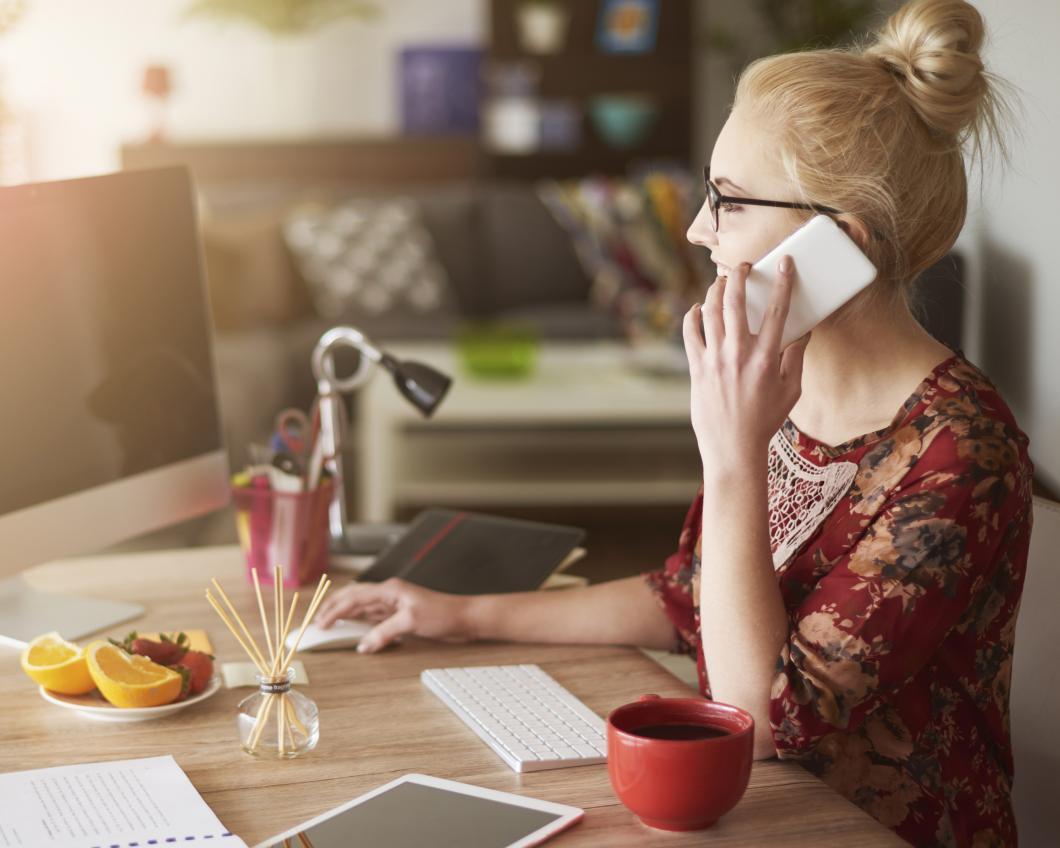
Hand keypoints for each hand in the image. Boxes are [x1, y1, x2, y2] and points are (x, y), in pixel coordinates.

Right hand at [315, 578, 473, 653]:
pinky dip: (359, 623)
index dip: (334, 611)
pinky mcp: (399, 614)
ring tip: (328, 625)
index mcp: (389, 589)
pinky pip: (373, 617)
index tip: (319, 624)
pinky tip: (352, 630)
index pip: (354, 598)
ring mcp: (393, 604)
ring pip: (362, 607)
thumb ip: (384, 633)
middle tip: (316, 622)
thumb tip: (362, 645)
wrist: (464, 618)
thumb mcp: (410, 623)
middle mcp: (388, 594)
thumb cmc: (442, 614)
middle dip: (333, 608)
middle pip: (353, 597)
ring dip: (345, 615)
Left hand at [682, 256, 808, 471]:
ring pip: (709, 312)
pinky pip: (690, 334)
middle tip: (743, 267)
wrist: (732, 447)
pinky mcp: (696, 368)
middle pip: (735, 302)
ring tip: (721, 283)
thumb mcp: (791, 391)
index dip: (783, 282)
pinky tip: (697, 310)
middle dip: (739, 276)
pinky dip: (692, 317)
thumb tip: (802, 333)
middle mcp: (738, 354)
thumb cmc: (765, 420)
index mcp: (766, 358)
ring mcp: (714, 360)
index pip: (777, 310)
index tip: (785, 264)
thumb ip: (796, 359)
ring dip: (715, 292)